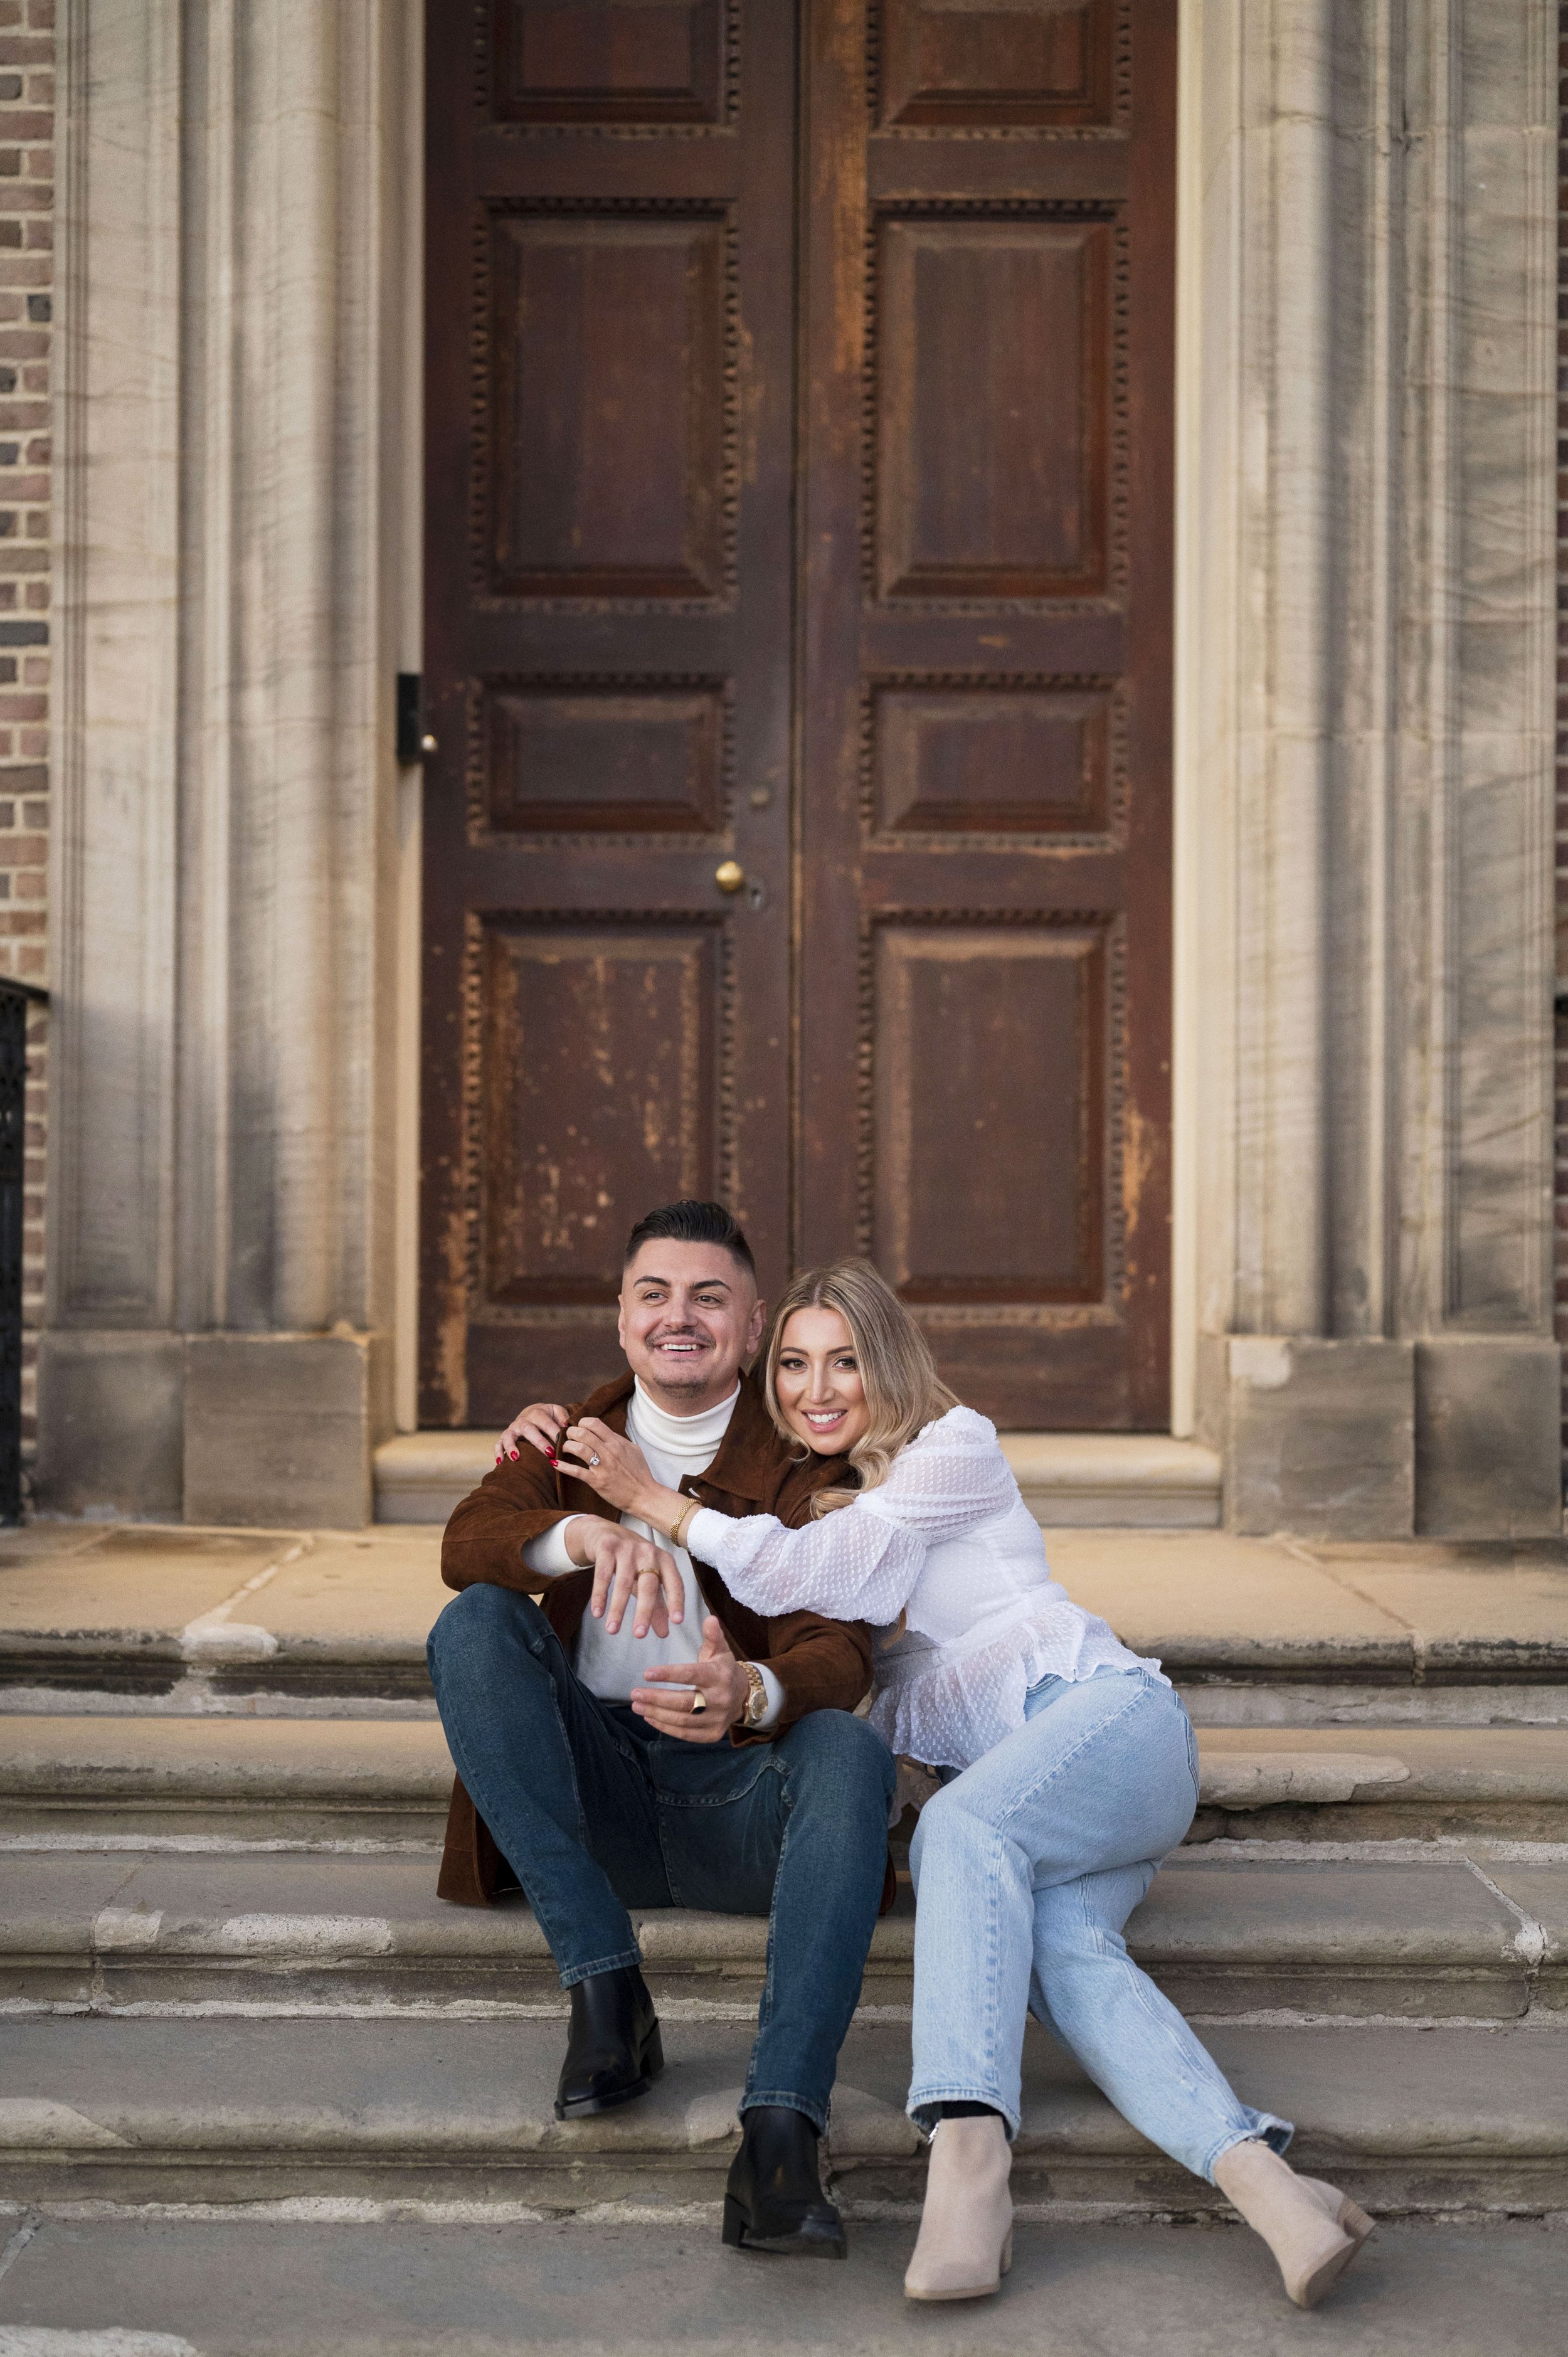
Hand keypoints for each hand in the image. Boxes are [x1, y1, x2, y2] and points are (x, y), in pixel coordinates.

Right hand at [495, 1401, 567, 1466]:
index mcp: (538, 1413)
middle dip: (539, 1442)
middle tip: (549, 1453)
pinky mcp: (505, 1437)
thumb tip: (566, 1427)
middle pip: (529, 1430)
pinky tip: (500, 1462)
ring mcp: (513, 1429)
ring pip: (509, 1436)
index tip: (562, 1445)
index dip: (555, 1433)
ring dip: (511, 1446)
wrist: (532, 1412)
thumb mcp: (557, 1411)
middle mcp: (523, 1421)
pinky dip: (498, 1452)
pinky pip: (498, 1444)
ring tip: (516, 1458)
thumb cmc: (549, 1416)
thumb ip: (563, 1417)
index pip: (547, 1423)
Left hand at [556, 1417, 672, 1524]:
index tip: (579, 1428)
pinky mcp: (597, 1481)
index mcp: (617, 1442)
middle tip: (568, 1437)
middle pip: (582, 1433)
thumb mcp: (633, 1450)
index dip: (582, 1423)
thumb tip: (606, 1434)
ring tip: (564, 1448)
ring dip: (567, 1446)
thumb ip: (618, 1440)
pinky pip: (576, 1471)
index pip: (594, 1423)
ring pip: (578, 1448)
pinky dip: (563, 1466)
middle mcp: (609, 1452)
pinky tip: (555, 1463)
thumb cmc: (640, 1474)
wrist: (645, 1495)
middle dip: (571, 1433)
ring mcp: (602, 1467)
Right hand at [572, 1518, 685, 1639]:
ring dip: (617, 1609)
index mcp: (665, 1560)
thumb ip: (657, 1605)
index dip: (677, 1601)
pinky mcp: (606, 1547)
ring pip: (623, 1582)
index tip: (677, 1622)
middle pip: (648, 1585)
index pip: (674, 1583)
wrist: (605, 1532)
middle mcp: (648, 1552)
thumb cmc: (632, 1561)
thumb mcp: (648, 1579)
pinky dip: (600, 1595)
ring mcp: (627, 1548)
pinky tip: (597, 1613)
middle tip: (639, 1635)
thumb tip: (664, 1633)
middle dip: (644, 1611)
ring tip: (612, 1630)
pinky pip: (602, 1575)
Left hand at [631, 1617, 747, 1743]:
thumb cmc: (723, 1670)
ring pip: (682, 1721)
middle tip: (634, 1693)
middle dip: (656, 1698)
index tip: (646, 1673)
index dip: (668, 1675)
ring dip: (656, 1713)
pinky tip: (650, 1717)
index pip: (691, 1675)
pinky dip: (665, 1727)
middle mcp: (720, 1699)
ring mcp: (717, 1720)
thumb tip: (709, 1618)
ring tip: (637, 1705)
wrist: (744, 1696)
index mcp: (720, 1676)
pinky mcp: (712, 1735)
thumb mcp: (720, 1650)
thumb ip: (712, 1635)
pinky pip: (685, 1734)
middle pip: (683, 1702)